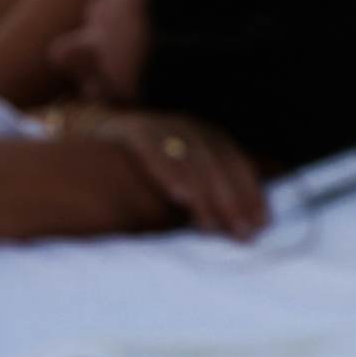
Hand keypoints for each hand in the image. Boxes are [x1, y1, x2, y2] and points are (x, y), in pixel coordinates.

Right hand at [68, 108, 268, 238]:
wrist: (93, 143)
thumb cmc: (146, 173)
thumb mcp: (183, 180)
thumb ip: (209, 195)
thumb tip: (250, 224)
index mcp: (205, 136)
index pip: (237, 162)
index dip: (251, 193)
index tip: (261, 225)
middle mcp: (187, 126)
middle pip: (218, 161)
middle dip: (233, 199)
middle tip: (241, 232)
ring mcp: (160, 124)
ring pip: (190, 157)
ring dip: (205, 193)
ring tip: (212, 223)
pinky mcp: (133, 129)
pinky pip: (154, 148)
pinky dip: (169, 170)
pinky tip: (179, 195)